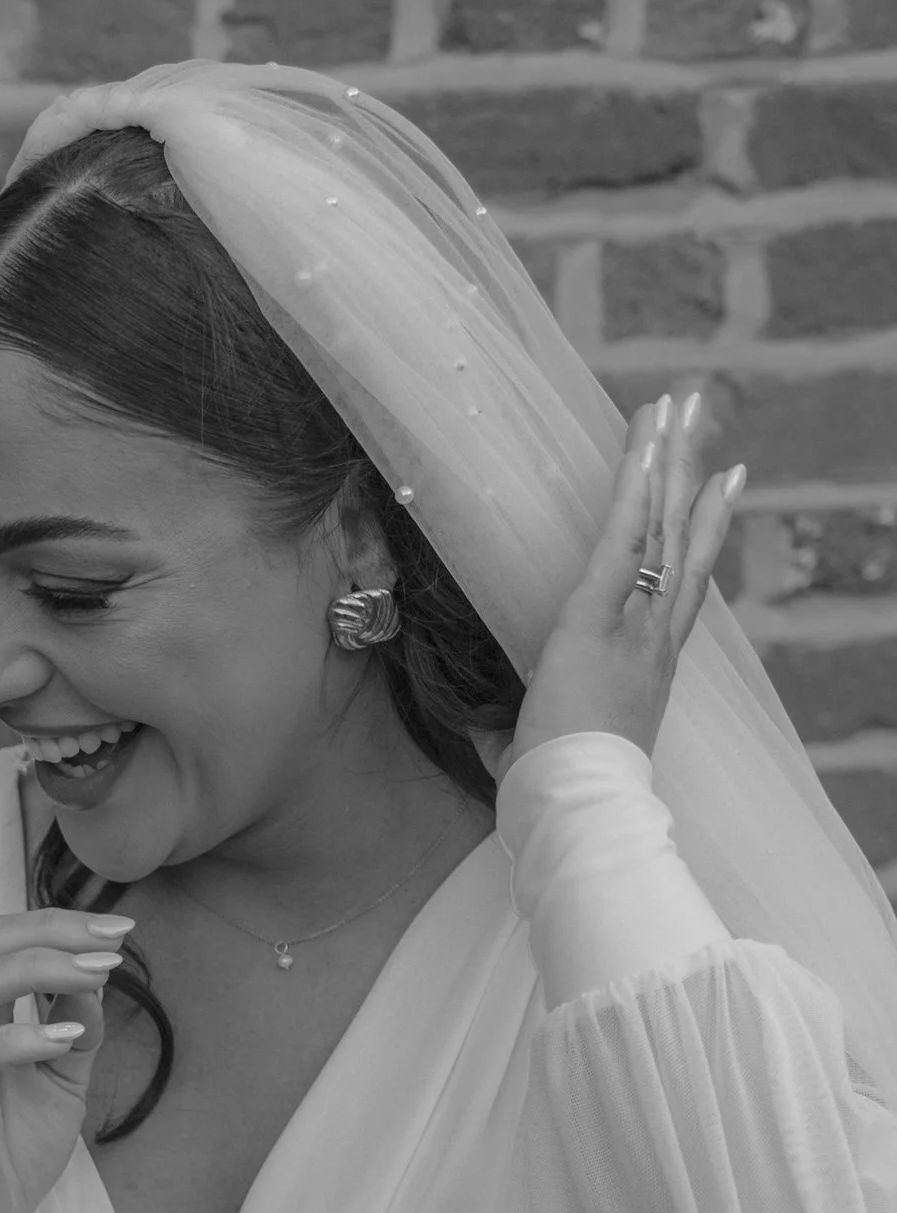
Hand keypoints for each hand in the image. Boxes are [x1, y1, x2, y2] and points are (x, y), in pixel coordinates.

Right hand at [0, 901, 129, 1212]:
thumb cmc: (12, 1148)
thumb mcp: (63, 1079)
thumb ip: (78, 1027)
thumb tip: (100, 974)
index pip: (2, 941)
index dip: (58, 925)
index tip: (117, 930)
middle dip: (52, 931)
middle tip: (110, 942)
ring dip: (41, 970)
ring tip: (96, 975)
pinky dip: (20, 1037)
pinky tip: (64, 1039)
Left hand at [512, 380, 743, 769]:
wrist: (576, 808)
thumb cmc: (558, 795)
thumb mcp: (534, 753)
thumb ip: (514, 733)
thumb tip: (490, 732)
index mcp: (647, 665)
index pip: (681, 584)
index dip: (701, 531)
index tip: (722, 483)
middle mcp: (655, 637)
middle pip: (682, 539)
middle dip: (693, 473)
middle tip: (704, 419)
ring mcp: (634, 623)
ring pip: (661, 526)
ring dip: (668, 459)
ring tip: (682, 404)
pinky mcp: (596, 617)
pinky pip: (622, 539)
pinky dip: (634, 489)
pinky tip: (645, 443)